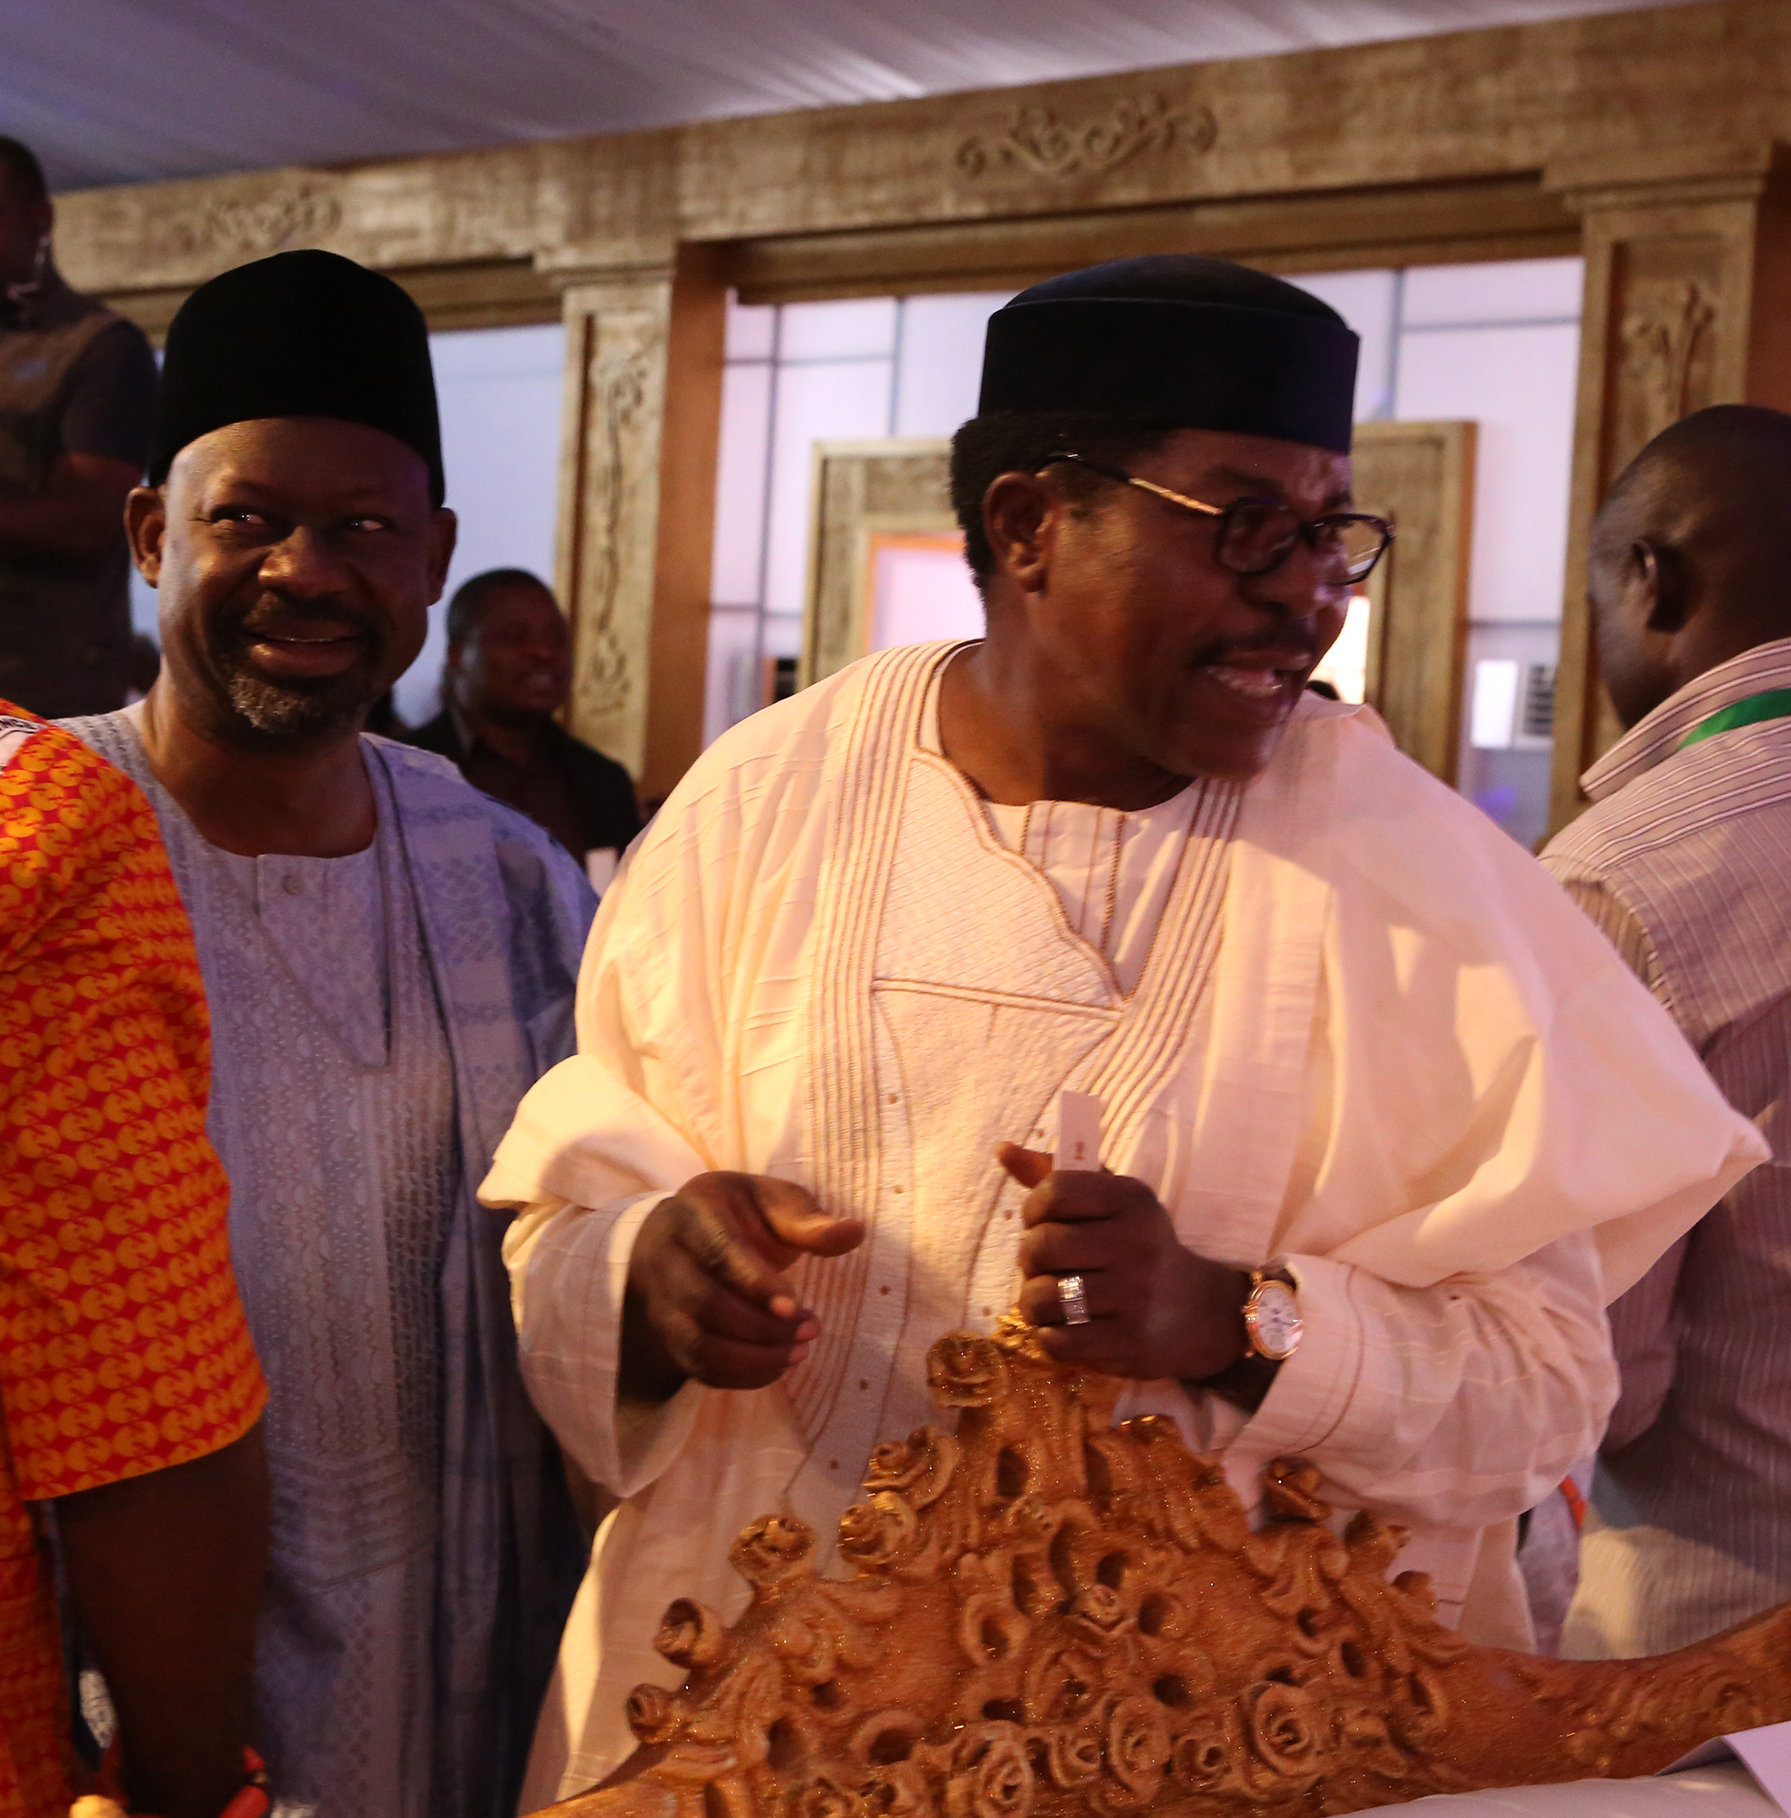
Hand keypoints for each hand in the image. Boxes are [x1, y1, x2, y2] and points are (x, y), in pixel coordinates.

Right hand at [622, 1172, 864, 1397]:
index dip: (755, 1282)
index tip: (796, 1306)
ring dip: (754, 1357)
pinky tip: (777, 1366)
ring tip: (799, 1352)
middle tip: (812, 1330)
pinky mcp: (669, 1336)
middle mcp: (667, 1256)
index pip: (719, 1251)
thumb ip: (808, 1219)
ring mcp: (662, 1300)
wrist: (684, 1235)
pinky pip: (698, 1368)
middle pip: (707, 1303)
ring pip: (699, 1343)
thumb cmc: (740, 1216)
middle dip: (763, 1326)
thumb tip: (854, 1231)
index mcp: (696, 1211)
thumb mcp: (771, 1201)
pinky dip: (741, 1376)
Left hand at [1001, 1143, 1248, 1381]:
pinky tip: (1068, 1328)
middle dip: (1030, 1259)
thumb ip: (1056, 1177)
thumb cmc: (1138, 1247)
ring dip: (1034, 1302)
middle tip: (1045, 1267)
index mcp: (1131, 1199)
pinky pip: (1058, 1342)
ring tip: (1051, 1300)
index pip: (1054, 1191)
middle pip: (1040, 1245)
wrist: (1202, 1311)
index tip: (1042, 1222)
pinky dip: (1051, 1337)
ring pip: (1042, 1297)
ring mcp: (1136, 1295)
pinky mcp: (1131, 1342)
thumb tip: (1004, 1150)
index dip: (1033, 1209)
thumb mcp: (1110, 1204)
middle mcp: (1137, 1243)